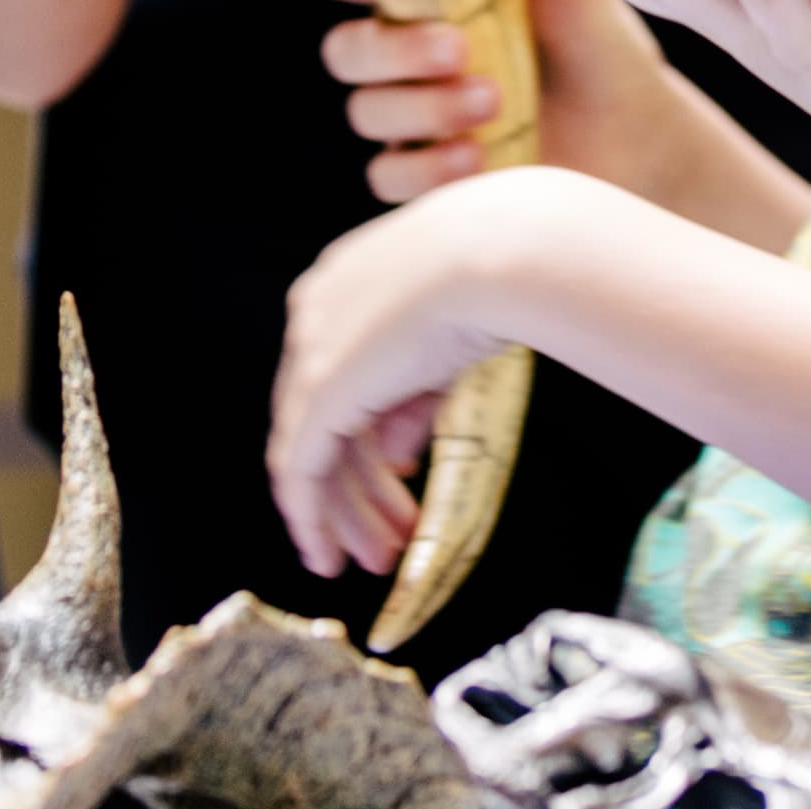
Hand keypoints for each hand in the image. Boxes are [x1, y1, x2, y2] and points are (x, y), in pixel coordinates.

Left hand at [268, 169, 574, 576]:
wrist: (511, 250)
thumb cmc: (506, 273)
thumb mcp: (453, 342)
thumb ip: (414, 399)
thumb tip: (393, 457)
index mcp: (347, 279)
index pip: (342, 372)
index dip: (366, 434)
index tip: (395, 481)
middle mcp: (316, 310)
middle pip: (322, 415)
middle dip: (355, 485)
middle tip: (382, 540)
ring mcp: (313, 347)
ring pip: (310, 449)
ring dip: (343, 510)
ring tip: (372, 559)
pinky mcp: (320, 388)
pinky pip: (300, 469)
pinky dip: (309, 516)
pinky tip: (326, 553)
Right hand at [312, 0, 685, 201]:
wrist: (637, 129)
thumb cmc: (595, 42)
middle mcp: (406, 55)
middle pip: (347, 50)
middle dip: (392, 49)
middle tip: (456, 45)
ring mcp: (413, 117)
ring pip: (367, 113)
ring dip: (420, 107)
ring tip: (492, 98)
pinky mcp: (430, 173)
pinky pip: (390, 177)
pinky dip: (426, 167)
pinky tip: (476, 154)